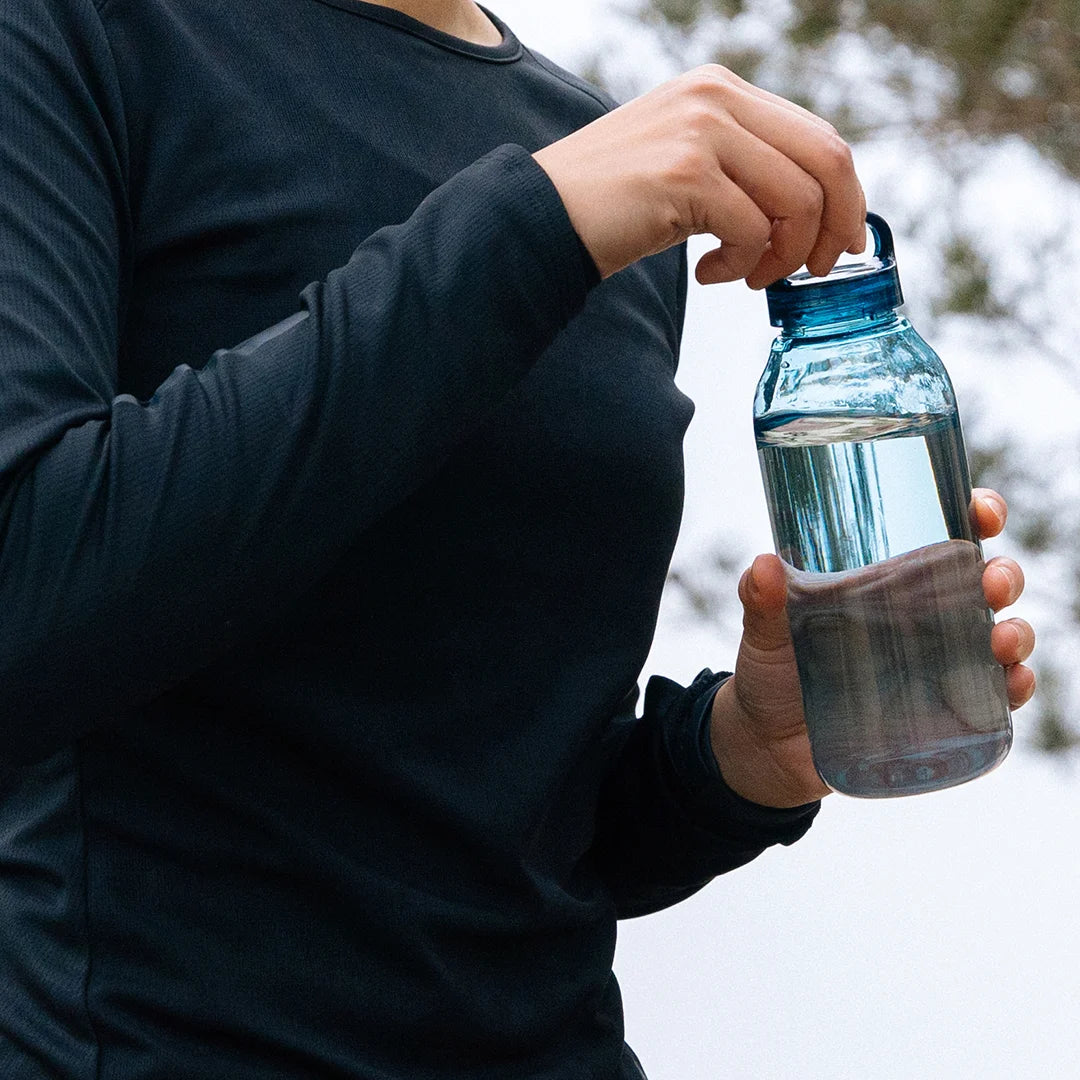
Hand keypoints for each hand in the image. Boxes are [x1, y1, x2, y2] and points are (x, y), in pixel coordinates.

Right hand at [533, 65, 865, 285]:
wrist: (543, 217)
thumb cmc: (615, 206)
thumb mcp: (688, 167)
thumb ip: (744, 167)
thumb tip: (813, 209)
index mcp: (721, 90)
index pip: (819, 136)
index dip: (846, 196)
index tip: (841, 242)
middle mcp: (716, 97)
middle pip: (826, 160)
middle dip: (833, 227)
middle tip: (813, 272)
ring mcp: (701, 131)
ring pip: (796, 200)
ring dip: (782, 256)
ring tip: (747, 277)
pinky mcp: (685, 173)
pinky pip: (752, 230)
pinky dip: (742, 267)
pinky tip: (709, 274)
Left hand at [709, 489, 1036, 807]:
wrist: (768, 747)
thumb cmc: (770, 673)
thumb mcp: (764, 630)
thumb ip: (760, 599)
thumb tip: (764, 565)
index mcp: (886, 578)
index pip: (943, 532)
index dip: (976, 513)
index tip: (982, 512)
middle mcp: (922, 614)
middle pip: (983, 580)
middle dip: (1003, 575)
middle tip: (992, 583)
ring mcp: (938, 662)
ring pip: (999, 634)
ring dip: (1016, 632)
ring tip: (1001, 641)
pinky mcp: (943, 710)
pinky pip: (994, 697)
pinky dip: (1013, 687)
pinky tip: (1011, 684)